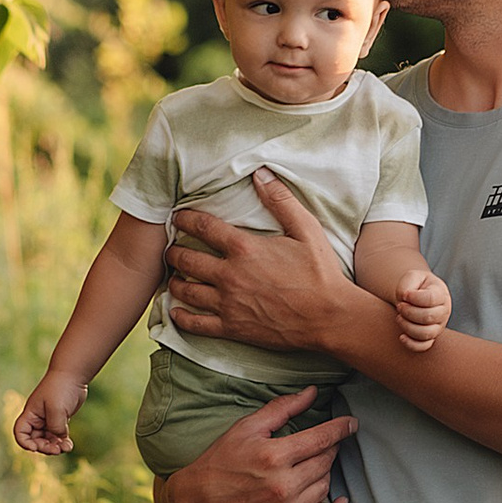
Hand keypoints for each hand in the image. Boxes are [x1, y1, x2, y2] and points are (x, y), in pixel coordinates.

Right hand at [13, 369, 87, 454]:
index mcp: (31, 414)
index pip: (20, 432)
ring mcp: (49, 419)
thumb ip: (55, 426)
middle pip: (35, 440)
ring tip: (65, 447)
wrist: (73, 375)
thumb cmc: (60, 388)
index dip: (25, 443)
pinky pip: (58, 436)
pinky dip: (62, 442)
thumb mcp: (56, 409)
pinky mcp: (60, 419)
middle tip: (57, 450)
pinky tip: (69, 444)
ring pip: (48, 440)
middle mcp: (38, 418)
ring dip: (55, 447)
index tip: (35, 448)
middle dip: (44, 448)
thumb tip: (59, 438)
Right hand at [155, 386, 355, 502]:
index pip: (322, 438)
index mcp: (274, 456)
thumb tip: (313, 392)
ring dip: (325, 474)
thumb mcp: (246, 428)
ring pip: (325, 487)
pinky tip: (341, 502)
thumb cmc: (220, 461)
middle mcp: (283, 486)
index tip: (352, 423)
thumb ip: (282, 408)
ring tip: (315, 466)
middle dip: (330, 449)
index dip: (341, 428)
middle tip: (326, 444)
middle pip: (326, 462)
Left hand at [165, 174, 356, 361]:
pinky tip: (178, 311)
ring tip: (174, 277)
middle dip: (173, 251)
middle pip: (186, 259)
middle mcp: (230, 275)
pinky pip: (195, 323)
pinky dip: (181, 316)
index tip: (178, 217)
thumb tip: (260, 174)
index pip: (203, 227)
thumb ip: (281, 201)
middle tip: (171, 248)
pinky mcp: (232, 327)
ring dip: (174, 281)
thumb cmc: (321, 273)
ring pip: (185, 290)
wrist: (330, 317)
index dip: (185, 219)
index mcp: (245, 248)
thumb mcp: (307, 230)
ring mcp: (228, 303)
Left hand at [393, 263, 450, 353]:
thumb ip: (409, 284)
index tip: (404, 295)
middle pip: (428, 317)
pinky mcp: (430, 338)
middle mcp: (443, 312)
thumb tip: (405, 298)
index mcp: (441, 294)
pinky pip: (423, 346)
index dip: (415, 298)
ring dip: (408, 326)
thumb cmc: (414, 286)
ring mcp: (438, 327)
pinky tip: (401, 336)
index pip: (431, 299)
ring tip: (399, 317)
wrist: (414, 295)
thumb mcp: (412, 277)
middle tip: (400, 306)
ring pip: (426, 333)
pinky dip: (411, 344)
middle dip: (409, 312)